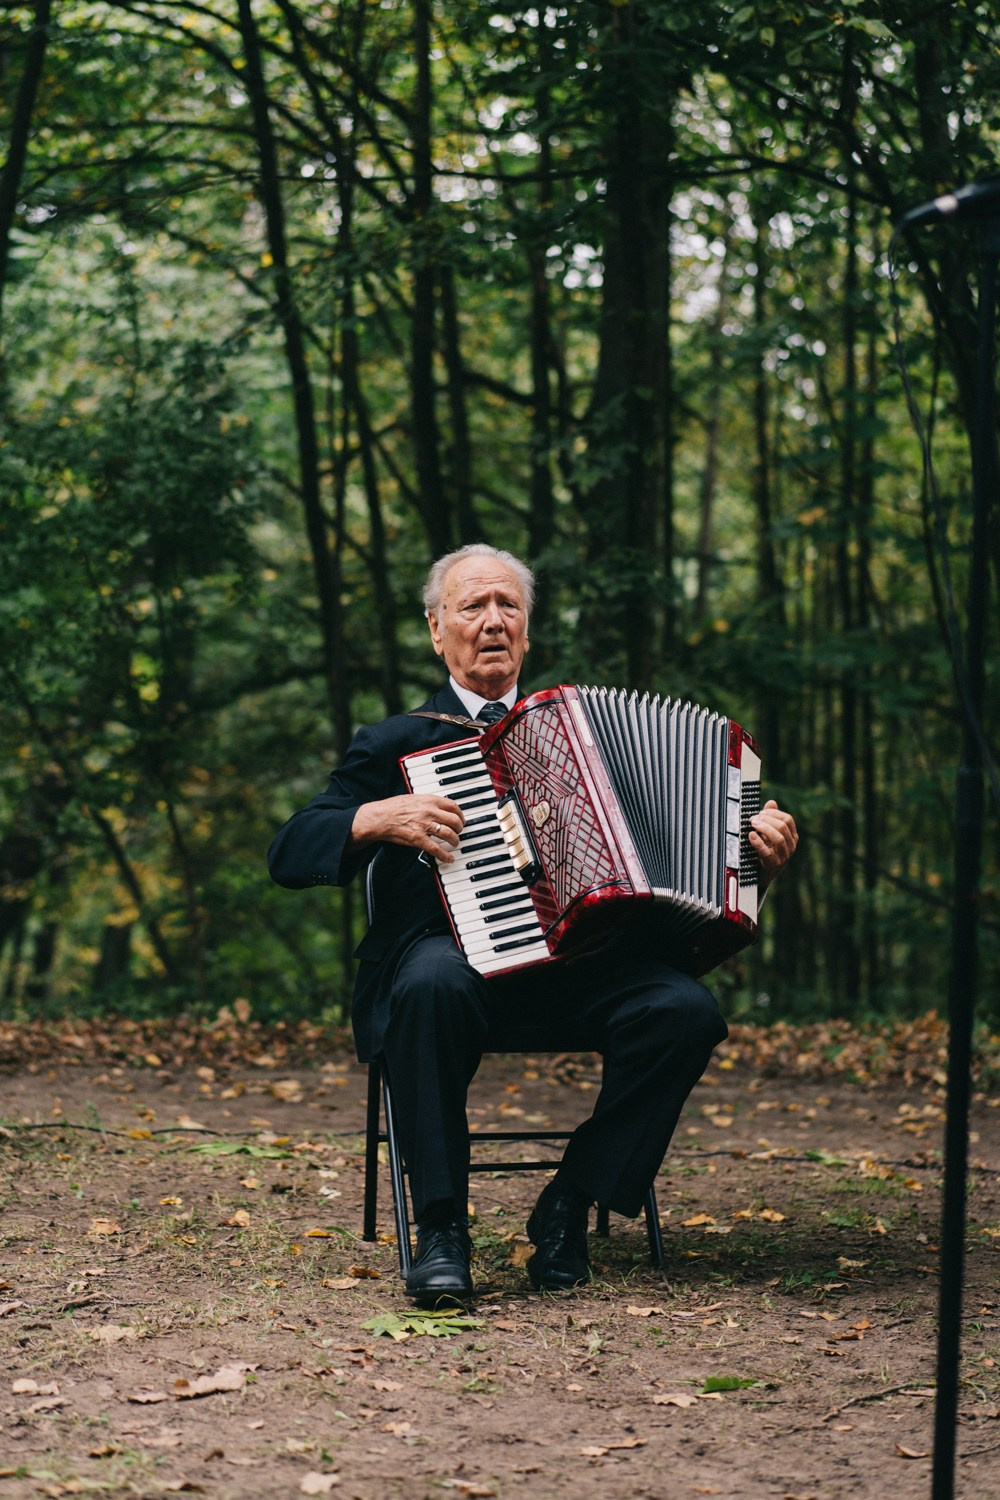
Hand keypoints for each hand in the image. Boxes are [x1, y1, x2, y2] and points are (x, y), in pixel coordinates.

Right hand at [349, 794, 464, 862]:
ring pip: (449, 834)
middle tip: (459, 832)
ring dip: (455, 841)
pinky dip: (445, 855)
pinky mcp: (418, 839)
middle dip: (460, 828)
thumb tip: (440, 806)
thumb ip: (428, 802)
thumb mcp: (413, 798)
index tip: (461, 819)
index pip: (453, 806)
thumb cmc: (393, 807)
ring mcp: (424, 826)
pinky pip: (437, 849)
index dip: (460, 814)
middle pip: (455, 821)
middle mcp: (429, 812)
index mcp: (429, 800)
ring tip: (455, 843)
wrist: (380, 817)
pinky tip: (449, 858)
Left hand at [749, 800, 797, 887]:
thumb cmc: (767, 850)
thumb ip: (771, 818)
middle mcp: (791, 846)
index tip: (761, 812)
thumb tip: (772, 802)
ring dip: (764, 828)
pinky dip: (758, 842)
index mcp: (792, 836)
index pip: (788, 819)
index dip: (774, 813)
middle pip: (783, 827)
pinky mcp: (773, 864)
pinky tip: (751, 835)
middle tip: (753, 819)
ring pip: (778, 838)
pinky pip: (767, 852)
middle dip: (766, 820)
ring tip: (752, 824)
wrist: (763, 873)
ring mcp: (783, 856)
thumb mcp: (770, 834)